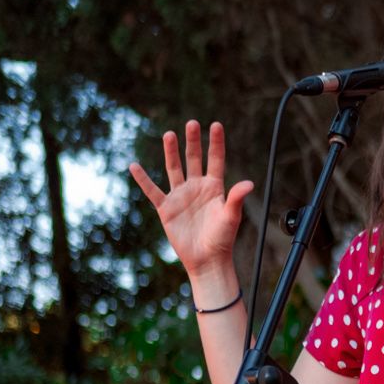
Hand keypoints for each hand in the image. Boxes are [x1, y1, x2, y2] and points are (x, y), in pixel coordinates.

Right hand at [129, 122, 252, 281]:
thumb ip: (237, 198)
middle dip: (193, 142)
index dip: (216, 143)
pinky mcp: (166, 208)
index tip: (216, 125)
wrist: (206, 259)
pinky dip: (143, 179)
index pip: (216, 160)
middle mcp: (197, 187)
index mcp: (215, 187)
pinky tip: (134, 166)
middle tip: (192, 123)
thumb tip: (249, 183)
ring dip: (171, 152)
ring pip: (174, 169)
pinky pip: (152, 191)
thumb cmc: (222, 239)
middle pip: (194, 159)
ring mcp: (180, 196)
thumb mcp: (231, 217)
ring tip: (169, 134)